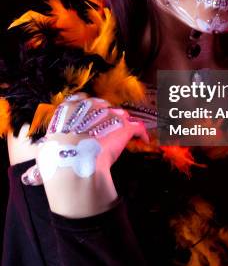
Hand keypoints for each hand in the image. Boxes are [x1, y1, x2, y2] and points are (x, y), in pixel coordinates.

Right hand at [21, 92, 147, 185]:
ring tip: (122, 136)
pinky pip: (138, 126)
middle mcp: (91, 106)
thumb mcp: (46, 146)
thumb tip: (48, 147)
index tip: (89, 118)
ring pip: (120, 115)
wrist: (73, 166)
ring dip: (121, 124)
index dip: (88, 110)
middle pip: (104, 106)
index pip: (82, 99)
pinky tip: (143, 139)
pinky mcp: (125, 126)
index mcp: (70, 108)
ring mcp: (109, 114)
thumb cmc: (57, 158)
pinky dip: (141, 133)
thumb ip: (50, 140)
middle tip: (105, 131)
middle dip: (106, 117)